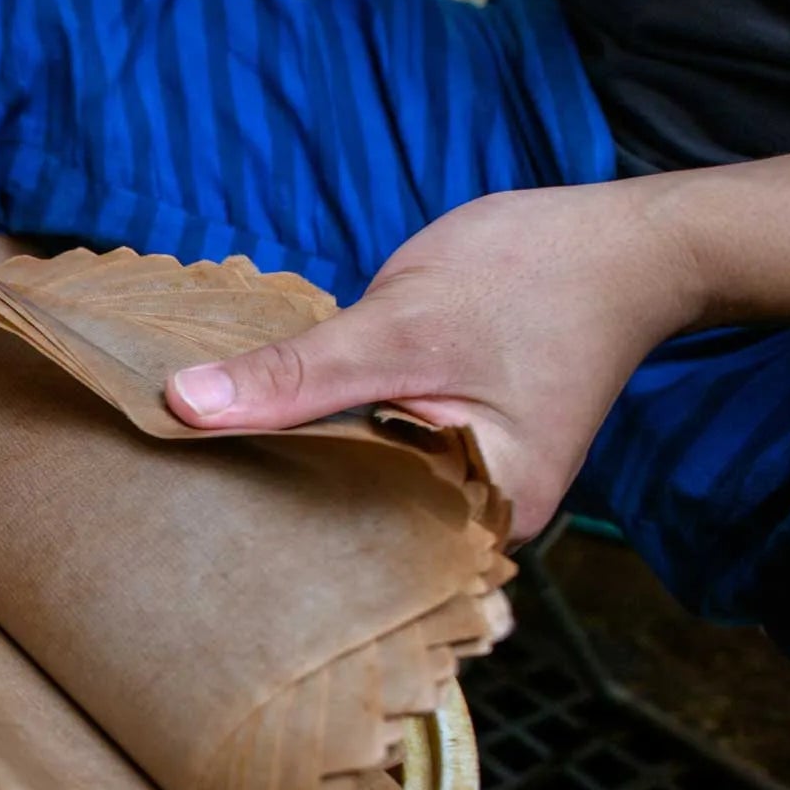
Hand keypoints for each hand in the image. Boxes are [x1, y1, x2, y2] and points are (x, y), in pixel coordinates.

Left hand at [165, 181, 706, 538]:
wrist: (625, 243)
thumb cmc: (535, 277)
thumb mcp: (399, 324)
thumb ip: (295, 375)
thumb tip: (183, 406)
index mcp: (478, 518)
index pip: (342, 546)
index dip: (256, 526)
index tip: (173, 513)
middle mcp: (469, 525)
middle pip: (341, 527)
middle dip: (263, 503)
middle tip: (165, 490)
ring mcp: (459, 490)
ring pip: (348, 490)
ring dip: (284, 466)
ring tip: (193, 466)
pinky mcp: (445, 453)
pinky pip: (365, 459)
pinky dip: (317, 439)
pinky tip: (254, 428)